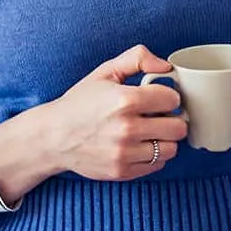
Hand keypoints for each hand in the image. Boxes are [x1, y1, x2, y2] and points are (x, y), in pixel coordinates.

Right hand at [46, 45, 187, 180]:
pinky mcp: (121, 172)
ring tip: (152, 131)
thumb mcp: (106, 71)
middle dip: (173, 118)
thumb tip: (166, 67)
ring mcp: (124, 154)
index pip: (173, 99)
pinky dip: (155, 155)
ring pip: (171, 148)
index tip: (159, 98)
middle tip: (160, 115)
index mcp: (125, 100)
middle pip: (178, 127)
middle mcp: (126, 129)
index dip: (169, 96)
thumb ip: (138, 58)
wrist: (52, 137)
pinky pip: (157, 165)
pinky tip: (141, 145)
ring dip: (165, 139)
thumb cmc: (80, 102)